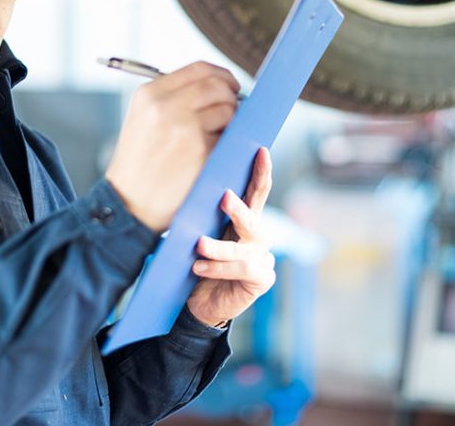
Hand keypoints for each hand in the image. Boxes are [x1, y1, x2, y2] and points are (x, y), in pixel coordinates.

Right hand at [105, 61, 240, 231]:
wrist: (128, 205)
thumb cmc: (139, 164)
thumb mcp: (142, 119)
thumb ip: (173, 98)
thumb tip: (218, 87)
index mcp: (150, 94)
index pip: (199, 69)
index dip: (221, 75)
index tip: (230, 86)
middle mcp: (166, 107)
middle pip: (217, 86)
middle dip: (232, 98)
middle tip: (232, 112)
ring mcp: (184, 129)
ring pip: (228, 110)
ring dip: (231, 123)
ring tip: (218, 137)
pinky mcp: (200, 152)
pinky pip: (228, 139)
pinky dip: (227, 145)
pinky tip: (213, 155)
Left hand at [186, 148, 275, 327]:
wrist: (197, 303)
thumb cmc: (197, 262)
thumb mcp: (199, 235)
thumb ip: (203, 217)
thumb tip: (192, 192)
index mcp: (244, 220)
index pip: (256, 191)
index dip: (261, 171)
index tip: (260, 151)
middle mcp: (257, 236)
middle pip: (254, 217)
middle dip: (239, 208)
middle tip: (224, 197)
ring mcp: (262, 257)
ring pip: (244, 248)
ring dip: (220, 247)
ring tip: (199, 246)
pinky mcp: (262, 278)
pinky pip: (242, 269)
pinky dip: (218, 268)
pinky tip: (199, 268)